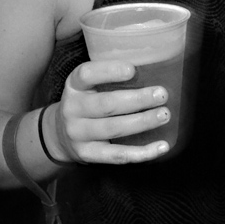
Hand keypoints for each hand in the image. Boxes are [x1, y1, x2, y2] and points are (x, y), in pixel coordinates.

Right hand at [46, 61, 170, 163]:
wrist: (60, 135)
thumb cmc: (87, 103)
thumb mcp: (88, 86)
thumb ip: (110, 77)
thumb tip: (155, 68)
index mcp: (74, 86)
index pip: (86, 74)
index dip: (109, 71)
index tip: (133, 70)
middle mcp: (72, 109)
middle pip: (107, 104)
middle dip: (138, 99)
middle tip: (162, 95)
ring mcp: (78, 134)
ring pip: (114, 128)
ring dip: (143, 122)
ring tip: (164, 115)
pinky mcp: (88, 154)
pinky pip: (118, 155)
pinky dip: (143, 152)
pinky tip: (162, 146)